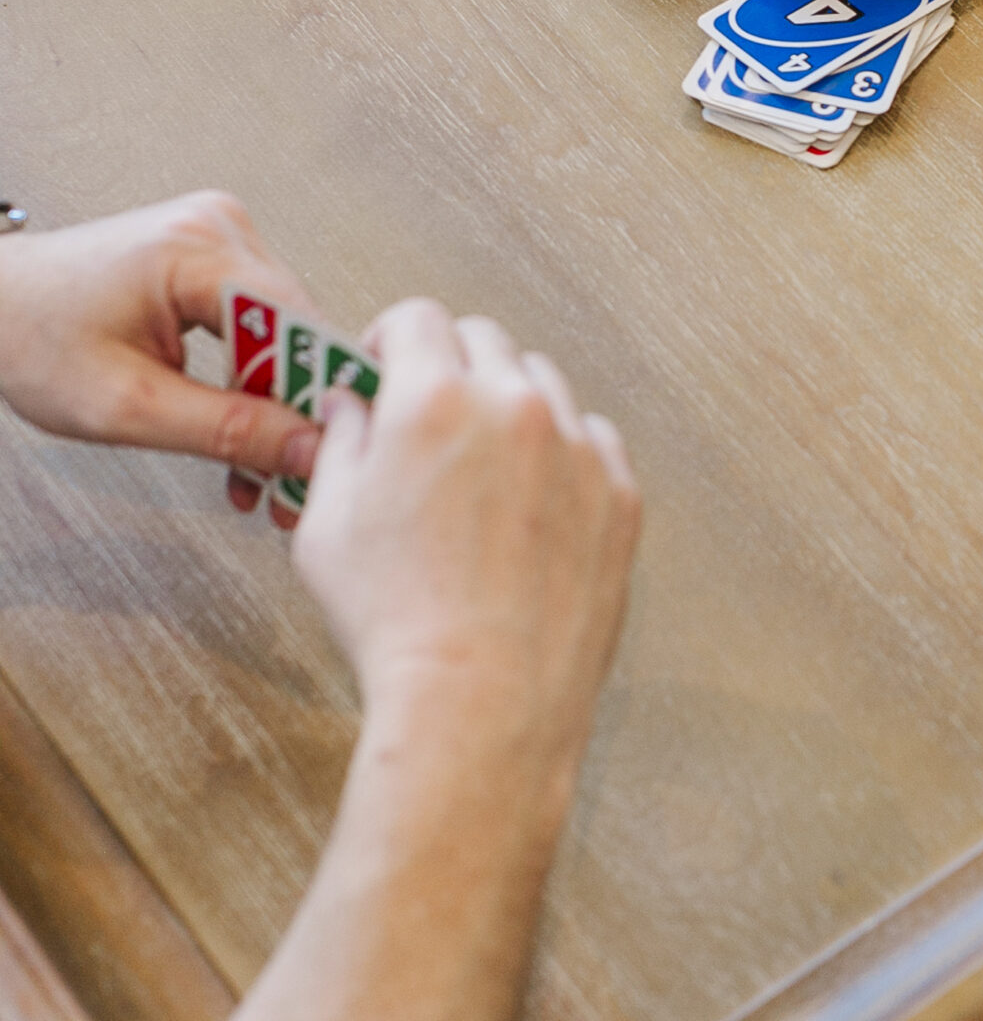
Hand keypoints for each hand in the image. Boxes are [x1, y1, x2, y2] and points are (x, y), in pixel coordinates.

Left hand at [0, 191, 322, 479]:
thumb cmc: (32, 338)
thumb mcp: (126, 405)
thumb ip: (224, 430)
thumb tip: (302, 447)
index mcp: (198, 248)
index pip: (296, 325)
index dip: (315, 397)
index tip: (324, 457)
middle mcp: (218, 229)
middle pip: (297, 331)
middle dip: (294, 412)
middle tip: (286, 481)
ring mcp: (219, 237)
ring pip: (284, 333)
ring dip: (274, 402)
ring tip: (254, 465)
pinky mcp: (214, 257)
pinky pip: (260, 322)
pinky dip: (253, 378)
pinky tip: (239, 422)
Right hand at [294, 300, 639, 797]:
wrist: (480, 701)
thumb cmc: (394, 622)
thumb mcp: (325, 526)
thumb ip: (339, 444)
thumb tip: (350, 406)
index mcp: (433, 399)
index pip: (418, 319)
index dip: (391, 341)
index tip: (384, 370)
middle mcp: (514, 405)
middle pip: (484, 341)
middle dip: (449, 366)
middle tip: (428, 420)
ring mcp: (576, 447)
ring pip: (542, 385)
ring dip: (509, 405)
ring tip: (482, 469)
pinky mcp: (619, 494)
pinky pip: (591, 440)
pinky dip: (561, 454)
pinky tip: (530, 503)